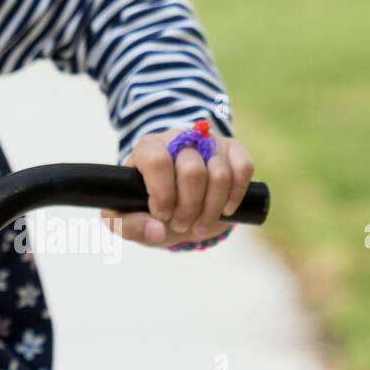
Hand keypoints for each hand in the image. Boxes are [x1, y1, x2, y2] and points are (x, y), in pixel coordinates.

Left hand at [100, 127, 254, 248]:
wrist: (175, 205)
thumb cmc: (147, 208)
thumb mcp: (126, 219)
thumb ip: (126, 225)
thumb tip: (156, 230)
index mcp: (148, 148)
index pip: (157, 161)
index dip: (162, 193)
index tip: (161, 214)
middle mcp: (178, 139)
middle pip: (192, 170)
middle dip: (188, 207)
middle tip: (180, 224)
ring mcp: (208, 143)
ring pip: (219, 174)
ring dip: (211, 208)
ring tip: (198, 225)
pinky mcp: (232, 151)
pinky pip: (244, 167)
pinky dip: (237, 194)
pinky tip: (226, 211)